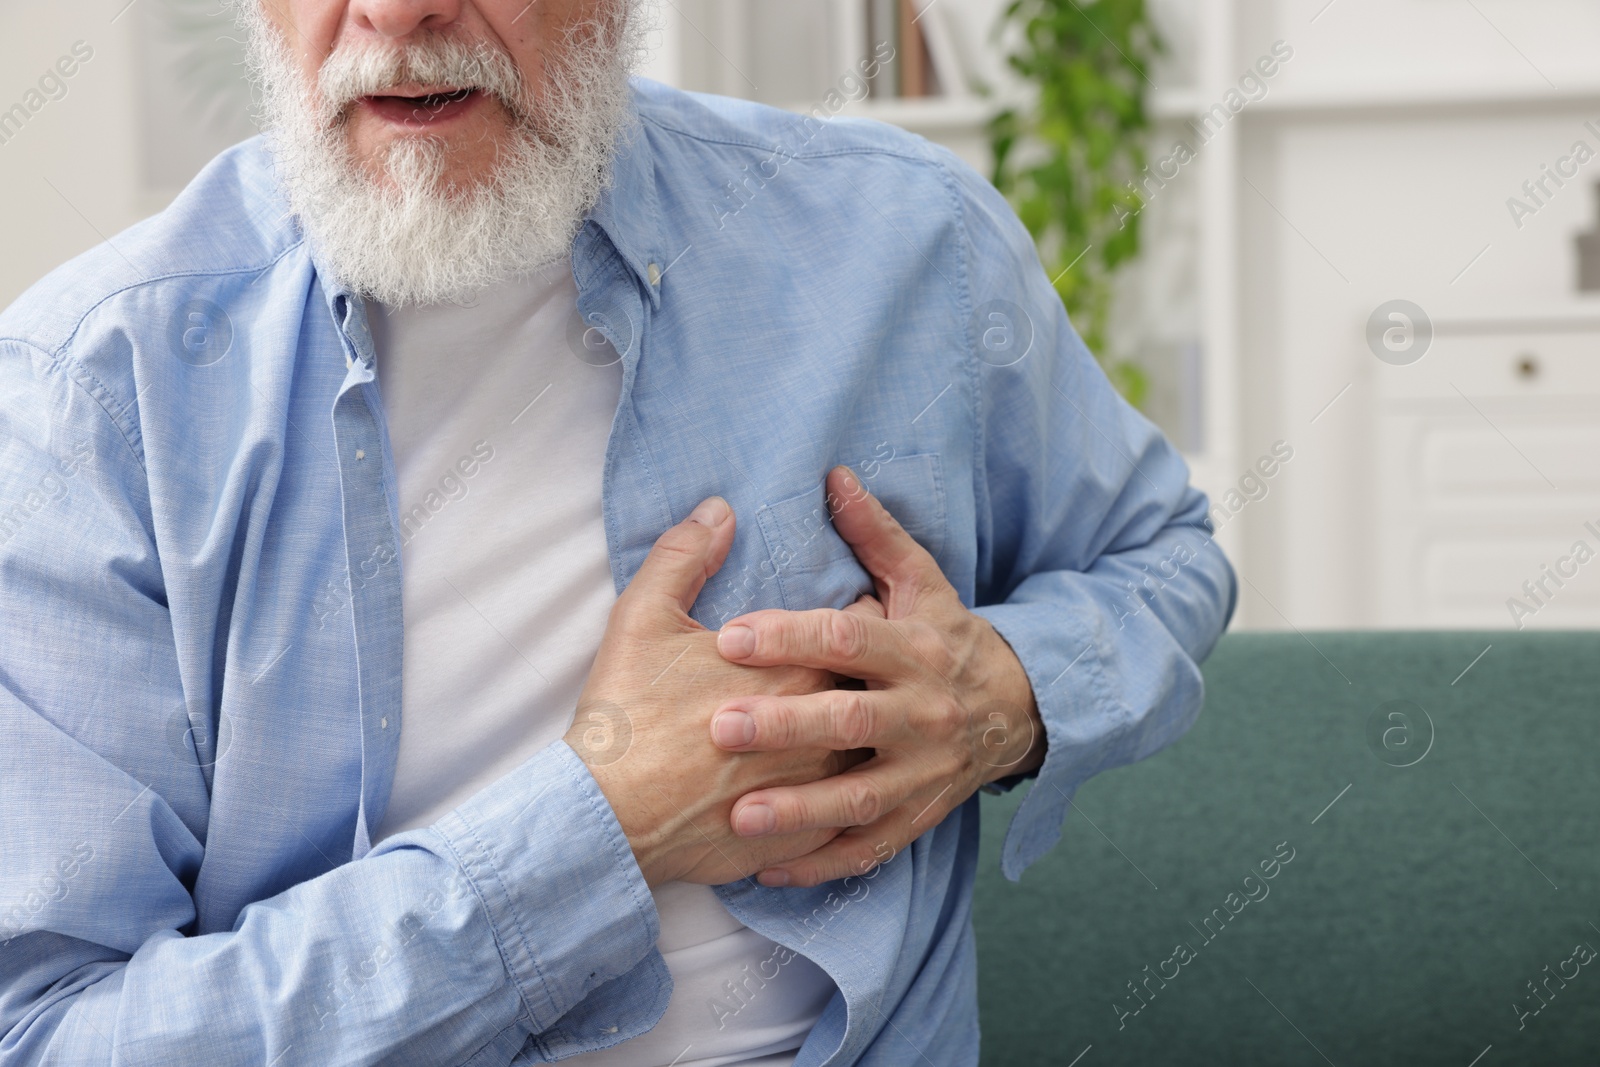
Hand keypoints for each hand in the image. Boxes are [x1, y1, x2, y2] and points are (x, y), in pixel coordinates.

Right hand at [563, 495, 878, 887]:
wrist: (607, 816)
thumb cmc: (627, 713)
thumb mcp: (642, 618)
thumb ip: (685, 556)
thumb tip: (719, 511)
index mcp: (799, 669)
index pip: (858, 629)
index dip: (856, 616)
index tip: (850, 612)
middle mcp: (825, 729)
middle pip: (872, 690)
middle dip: (868, 676)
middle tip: (855, 668)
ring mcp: (819, 789)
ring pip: (868, 754)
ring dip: (862, 738)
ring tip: (849, 727)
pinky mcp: (806, 837)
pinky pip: (846, 812)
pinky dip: (843, 795)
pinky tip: (832, 784)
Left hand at [708, 466, 1045, 887]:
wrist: (1019, 708)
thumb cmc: (946, 637)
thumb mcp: (923, 582)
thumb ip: (874, 534)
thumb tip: (833, 475)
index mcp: (914, 648)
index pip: (848, 639)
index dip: (790, 636)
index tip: (729, 635)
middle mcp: (923, 713)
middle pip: (851, 721)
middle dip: (785, 727)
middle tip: (718, 727)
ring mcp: (924, 772)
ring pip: (861, 797)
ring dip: (800, 809)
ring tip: (740, 816)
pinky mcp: (920, 817)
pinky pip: (871, 847)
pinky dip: (822, 863)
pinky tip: (768, 867)